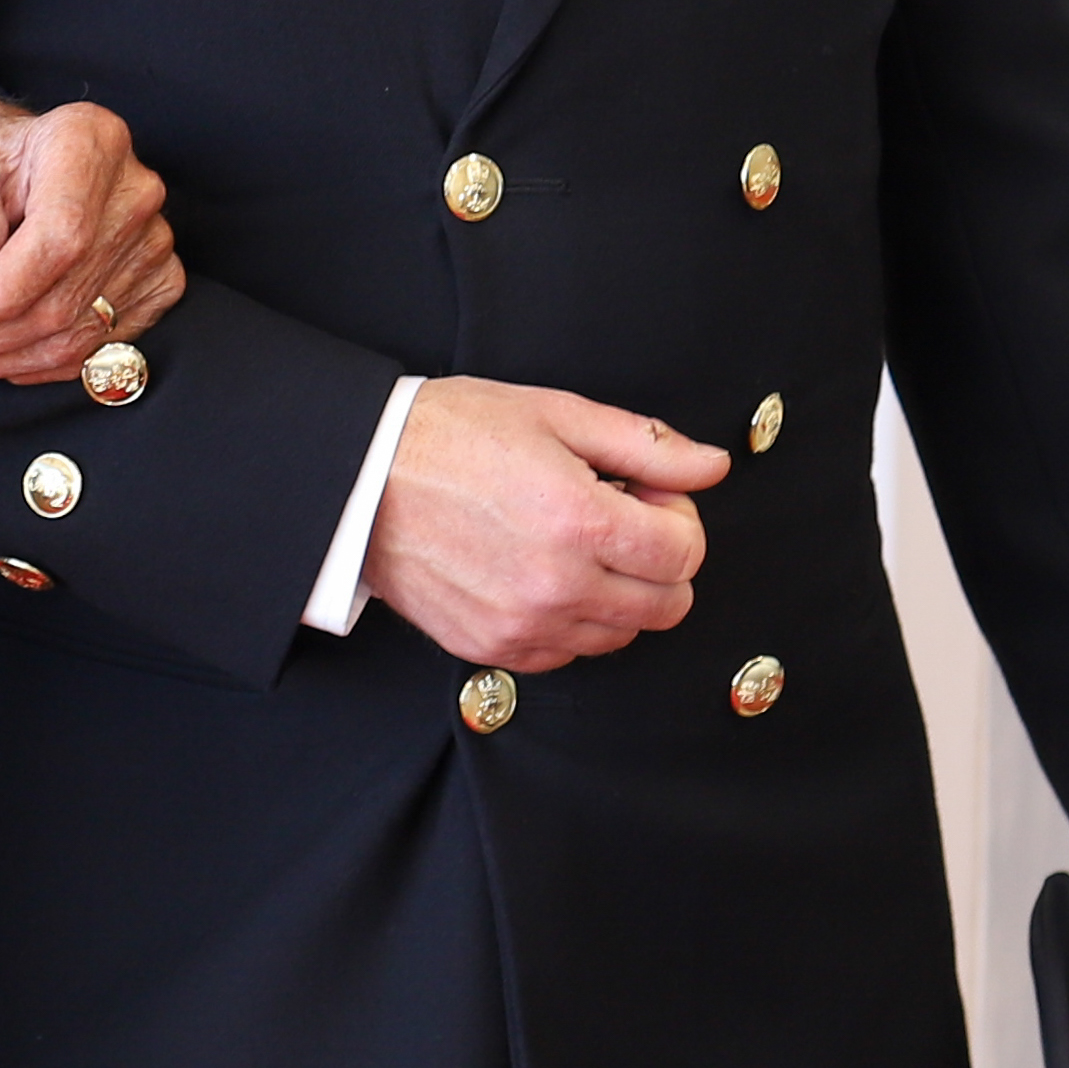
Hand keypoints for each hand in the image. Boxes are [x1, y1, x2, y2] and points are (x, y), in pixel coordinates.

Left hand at [0, 93, 185, 383]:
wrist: (18, 160)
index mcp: (90, 143)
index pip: (61, 236)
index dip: (7, 287)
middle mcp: (135, 194)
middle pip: (66, 296)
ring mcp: (152, 244)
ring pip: (78, 333)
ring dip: (4, 357)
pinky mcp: (156, 285)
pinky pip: (94, 350)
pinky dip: (35, 364)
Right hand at [358, 378, 728, 667]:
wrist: (356, 479)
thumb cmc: (448, 435)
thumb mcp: (554, 414)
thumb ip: (645, 445)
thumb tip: (712, 465)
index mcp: (581, 522)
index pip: (686, 553)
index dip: (678, 516)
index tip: (645, 493)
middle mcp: (558, 587)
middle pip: (666, 605)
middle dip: (659, 560)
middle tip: (617, 519)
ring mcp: (523, 626)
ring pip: (619, 635)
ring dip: (616, 592)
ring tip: (570, 542)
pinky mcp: (491, 648)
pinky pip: (566, 653)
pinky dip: (569, 619)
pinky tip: (539, 572)